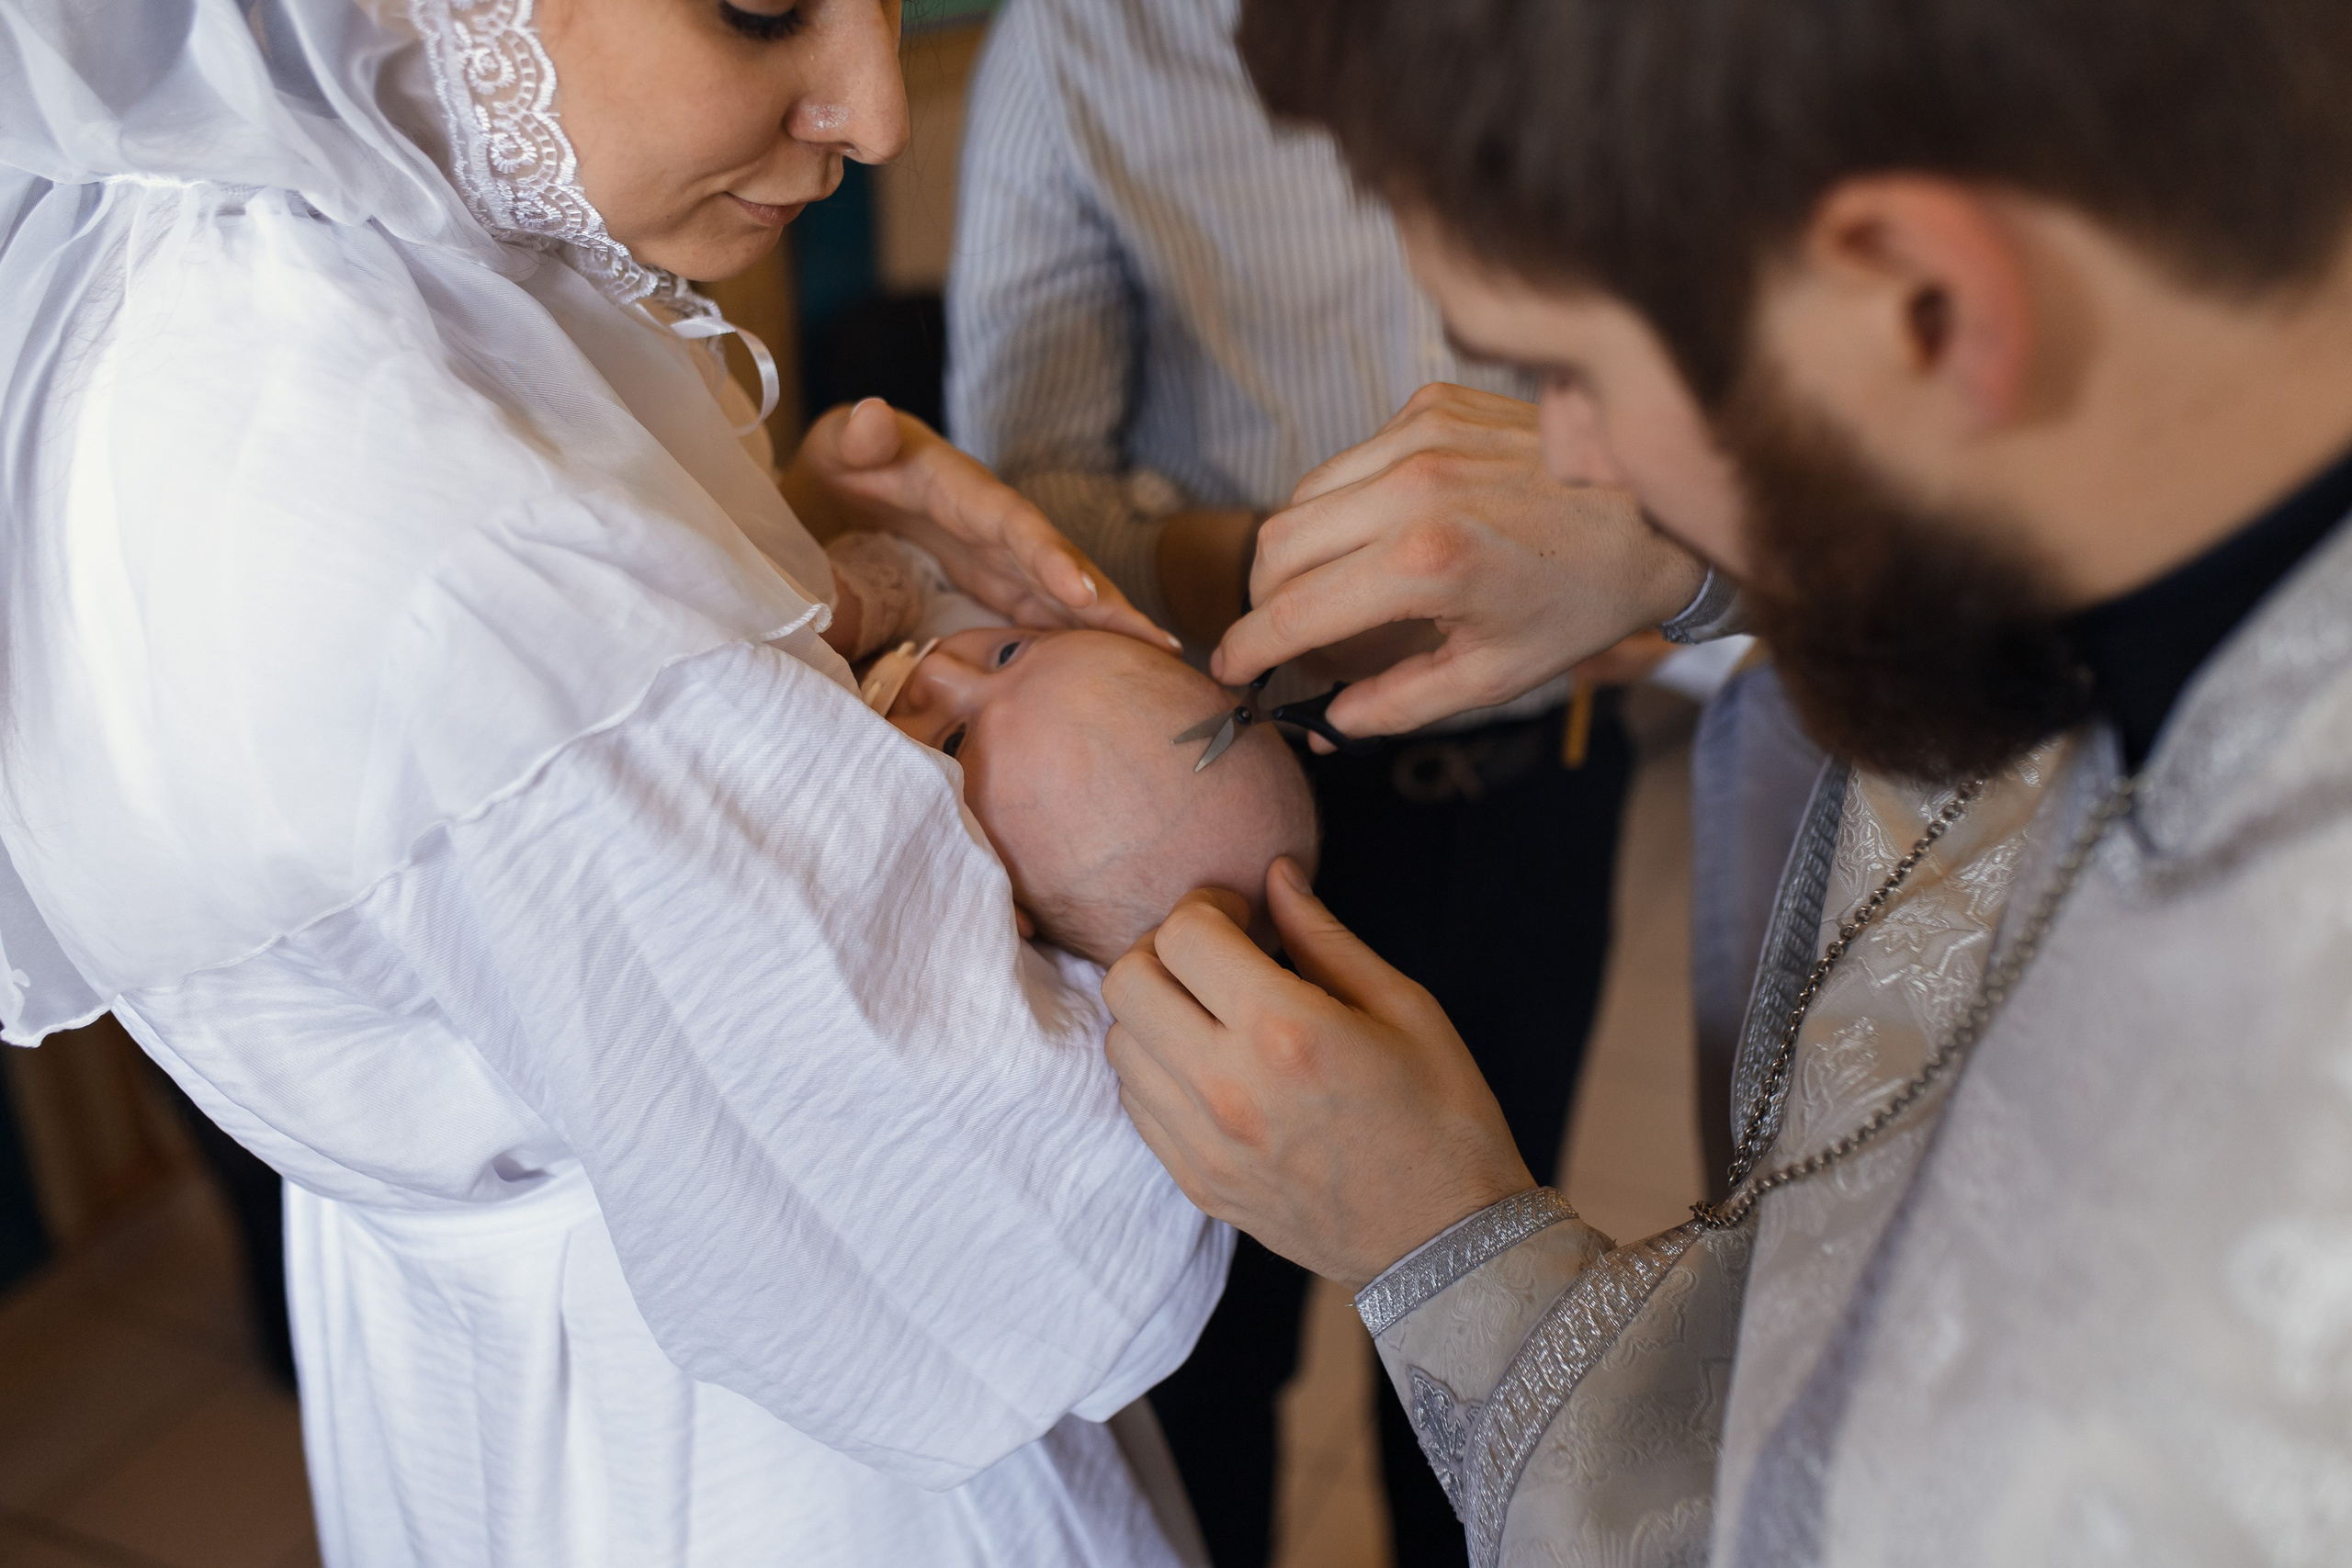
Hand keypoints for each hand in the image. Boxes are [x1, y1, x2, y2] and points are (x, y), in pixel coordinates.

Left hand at [783, 399, 1177, 649]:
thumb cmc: (843, 463)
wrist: (844, 481)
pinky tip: (1111, 670)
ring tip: (1159, 659)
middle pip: (1061, 565)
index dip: (1049, 557)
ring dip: (1108, 625)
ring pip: (1064, 594)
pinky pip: (1041, 614)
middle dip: (1108, 603)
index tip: (1083, 592)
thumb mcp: (838, 445)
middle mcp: (997, 527)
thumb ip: (856, 438)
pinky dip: (1077, 639)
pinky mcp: (997, 584)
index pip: (1013, 525)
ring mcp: (1002, 558)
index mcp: (963, 493)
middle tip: (1155, 643)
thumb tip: (870, 416)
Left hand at [1102, 860, 1534, 1290]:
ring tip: (1212, 1013)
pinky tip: (1209, 1065)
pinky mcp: (1197, 1183)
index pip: (1183, 934)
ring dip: (1155, 1012)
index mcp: (1285, 1030)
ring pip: (1120, 1044)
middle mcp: (1228, 1087)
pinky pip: (1136, 1104)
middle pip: (1127, 983)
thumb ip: (1323, 936)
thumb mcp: (1404, 1007)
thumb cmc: (1442, 1116)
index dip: (1207, 906)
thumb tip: (1274, 874)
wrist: (1447, 1245)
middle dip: (1164, 950)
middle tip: (1215, 957)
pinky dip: (1157, 1069)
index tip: (1241, 914)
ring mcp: (1205, 1144)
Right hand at [1212, 384, 1706, 742]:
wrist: (1655, 515)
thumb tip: (1325, 723)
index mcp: (1425, 564)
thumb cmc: (1581, 602)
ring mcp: (1420, 435)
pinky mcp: (1432, 405)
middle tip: (1282, 636)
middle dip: (1262, 601)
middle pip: (1276, 545)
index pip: (1292, 612)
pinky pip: (1353, 459)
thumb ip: (1396, 705)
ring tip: (1338, 590)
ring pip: (1304, 496)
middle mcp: (1412, 488)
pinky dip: (1351, 502)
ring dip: (1300, 550)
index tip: (1230, 672)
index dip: (1247, 649)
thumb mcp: (1493, 677)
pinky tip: (1391, 531)